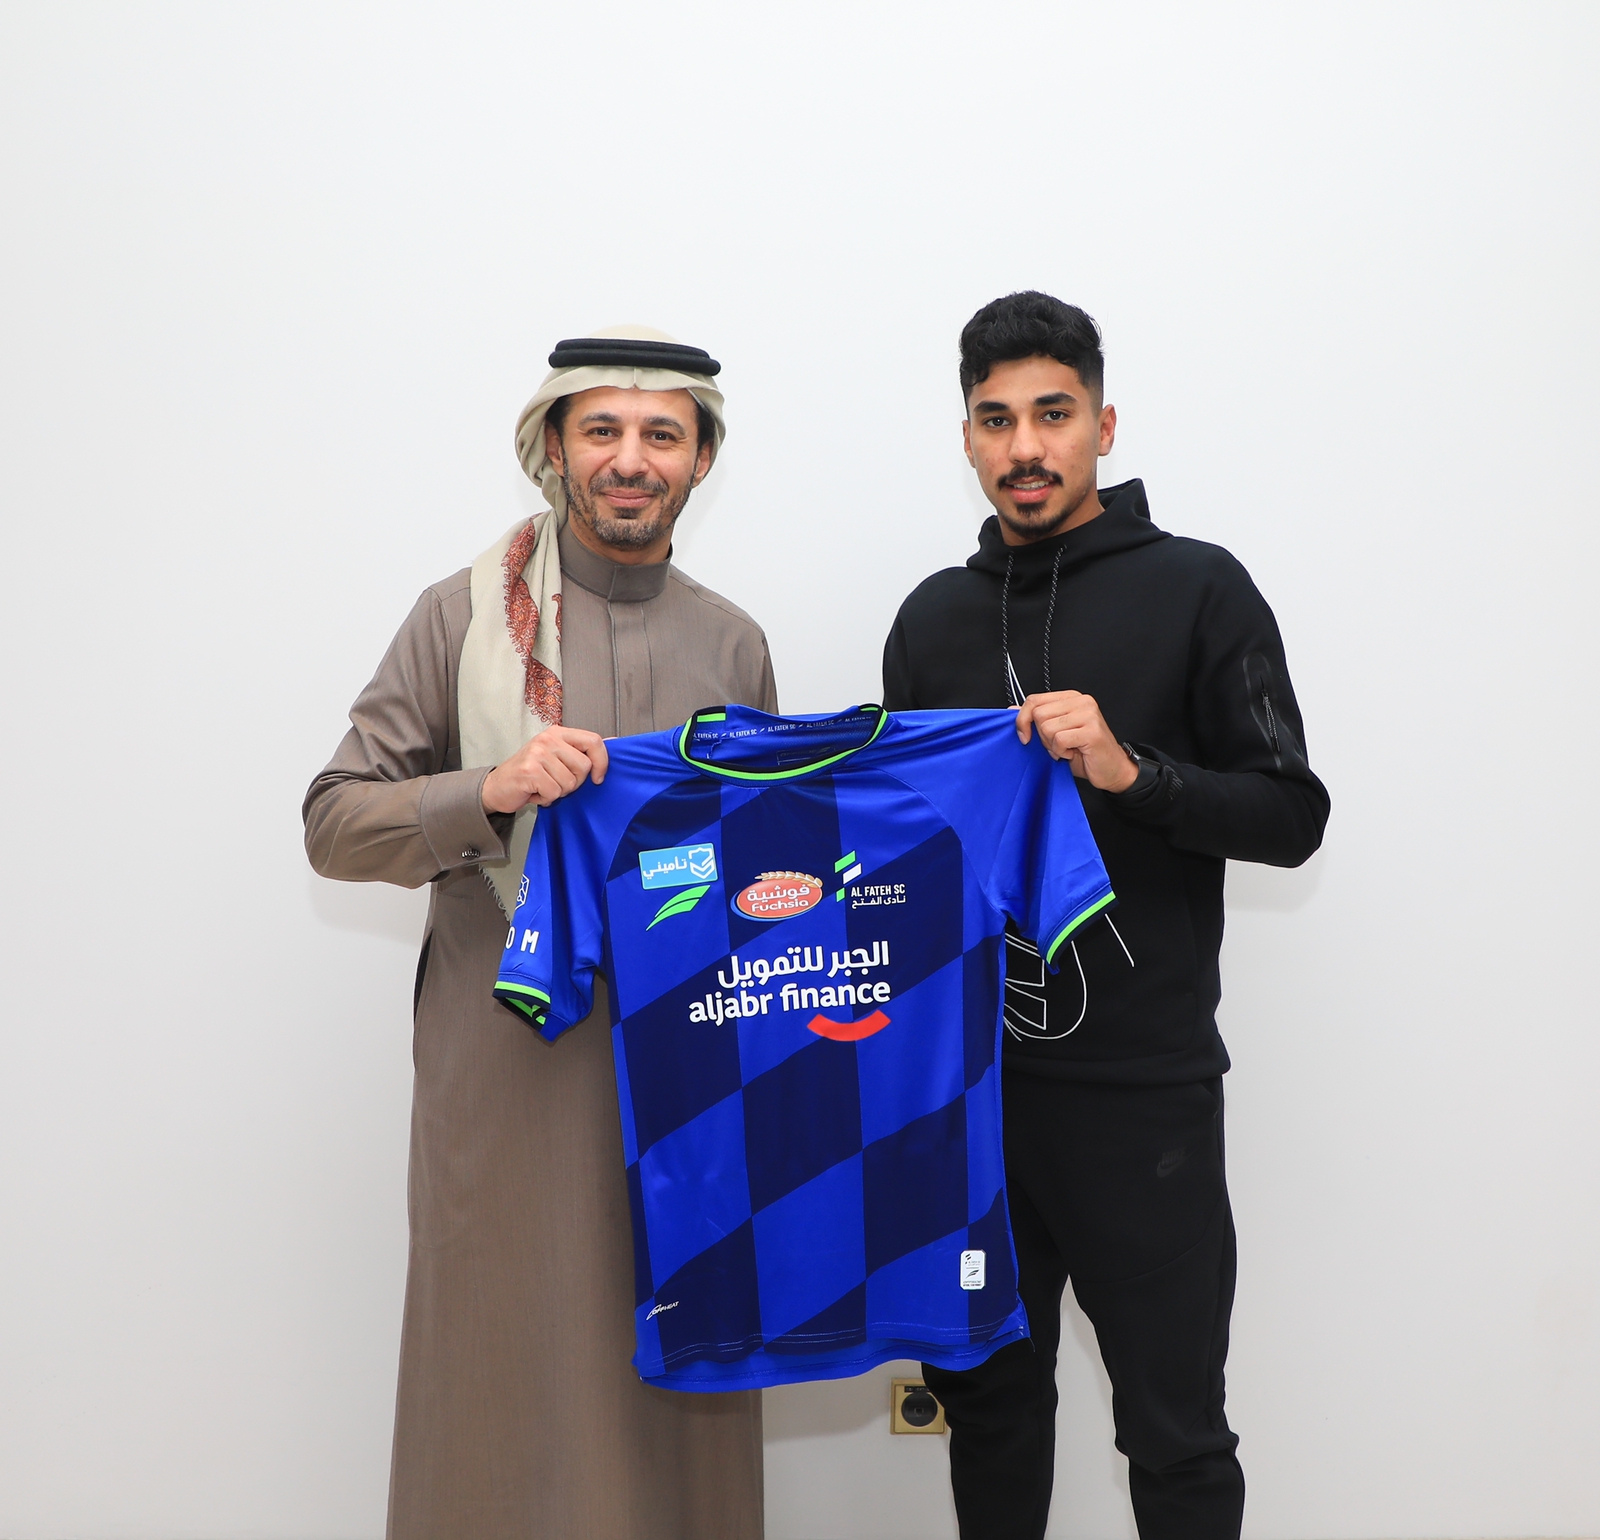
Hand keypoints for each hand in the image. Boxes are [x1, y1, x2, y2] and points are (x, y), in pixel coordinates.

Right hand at [481, 726, 609, 813]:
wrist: (497, 787)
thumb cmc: (530, 774)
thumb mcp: (557, 757)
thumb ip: (582, 750)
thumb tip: (615, 742)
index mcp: (558, 733)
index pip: (593, 740)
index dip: (602, 762)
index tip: (597, 778)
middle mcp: (548, 739)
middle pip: (584, 766)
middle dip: (574, 783)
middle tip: (556, 782)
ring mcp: (538, 753)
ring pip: (570, 783)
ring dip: (558, 792)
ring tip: (543, 786)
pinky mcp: (530, 770)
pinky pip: (554, 792)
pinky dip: (546, 799)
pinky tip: (535, 793)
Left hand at [1014, 691, 1137, 792]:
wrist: (1112, 770)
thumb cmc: (1084, 753)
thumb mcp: (1055, 733)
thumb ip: (1036, 719)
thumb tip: (1011, 710)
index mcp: (1071, 698)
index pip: (1034, 699)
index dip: (1022, 720)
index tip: (1024, 737)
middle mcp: (1081, 701)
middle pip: (1038, 714)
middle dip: (1041, 736)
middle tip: (1057, 745)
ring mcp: (1088, 714)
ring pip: (1047, 727)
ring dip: (1052, 746)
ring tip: (1066, 749)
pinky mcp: (1091, 731)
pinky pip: (1059, 740)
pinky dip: (1061, 752)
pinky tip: (1073, 754)